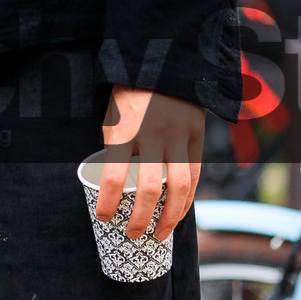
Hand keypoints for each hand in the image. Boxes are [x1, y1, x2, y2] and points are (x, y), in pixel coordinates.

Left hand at [95, 87, 203, 244]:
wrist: (163, 64)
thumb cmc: (130, 97)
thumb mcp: (113, 118)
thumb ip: (115, 149)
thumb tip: (115, 186)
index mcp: (124, 131)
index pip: (112, 177)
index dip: (107, 203)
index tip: (105, 217)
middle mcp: (152, 136)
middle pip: (148, 190)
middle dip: (140, 219)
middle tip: (133, 235)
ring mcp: (177, 136)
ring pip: (178, 187)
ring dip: (170, 217)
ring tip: (159, 234)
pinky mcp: (195, 136)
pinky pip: (194, 174)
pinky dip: (188, 199)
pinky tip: (179, 213)